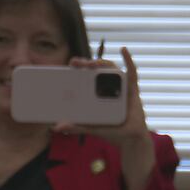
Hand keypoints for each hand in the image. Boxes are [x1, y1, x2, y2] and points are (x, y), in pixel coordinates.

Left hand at [53, 47, 154, 189]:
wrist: (130, 139)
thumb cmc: (111, 131)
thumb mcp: (90, 127)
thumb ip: (76, 126)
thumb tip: (57, 127)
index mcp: (97, 93)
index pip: (86, 77)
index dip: (78, 69)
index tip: (69, 65)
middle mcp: (108, 87)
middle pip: (96, 70)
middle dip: (86, 64)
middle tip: (75, 63)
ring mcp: (120, 86)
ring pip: (110, 69)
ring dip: (101, 63)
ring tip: (91, 63)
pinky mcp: (133, 89)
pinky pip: (132, 72)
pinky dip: (129, 60)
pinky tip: (123, 49)